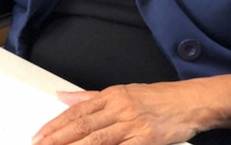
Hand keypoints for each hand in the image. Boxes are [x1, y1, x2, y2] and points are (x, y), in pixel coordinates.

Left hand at [32, 82, 204, 144]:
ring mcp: (132, 124)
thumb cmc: (159, 99)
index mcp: (112, 95)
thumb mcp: (124, 92)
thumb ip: (91, 97)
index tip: (39, 135)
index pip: (77, 111)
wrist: (191, 102)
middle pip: (82, 126)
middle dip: (57, 138)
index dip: (56, 124)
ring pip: (96, 139)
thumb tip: (63, 96)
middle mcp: (119, 108)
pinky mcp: (145, 139)